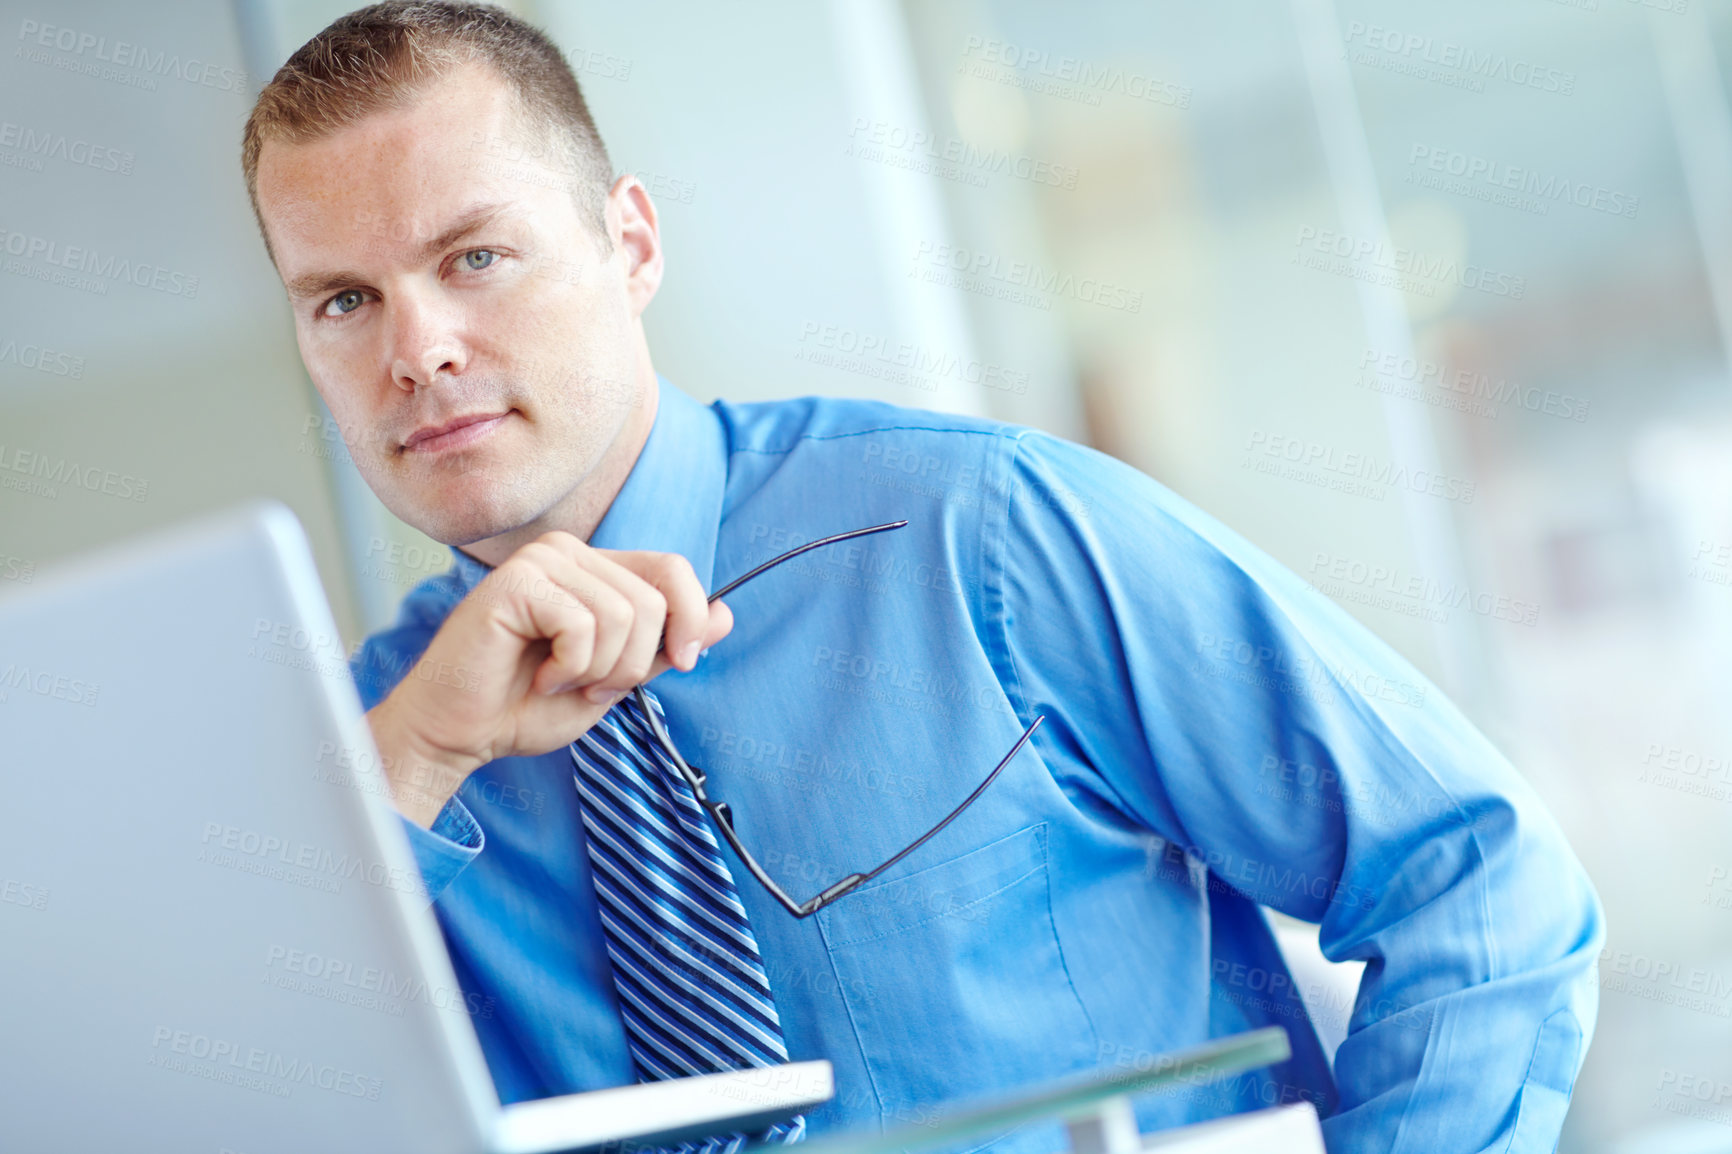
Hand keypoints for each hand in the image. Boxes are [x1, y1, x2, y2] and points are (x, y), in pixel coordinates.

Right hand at [364, 532, 732, 826]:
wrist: (461, 734)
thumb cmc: (526, 706)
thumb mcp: (616, 678)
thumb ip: (664, 646)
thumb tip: (726, 614)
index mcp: (594, 568)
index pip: (673, 568)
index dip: (690, 618)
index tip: (681, 663)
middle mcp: (568, 552)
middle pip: (654, 600)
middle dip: (633, 664)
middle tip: (588, 686)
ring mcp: (540, 561)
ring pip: (624, 615)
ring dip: (599, 670)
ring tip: (558, 680)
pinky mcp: (516, 581)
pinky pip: (584, 625)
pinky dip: (569, 668)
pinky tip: (536, 675)